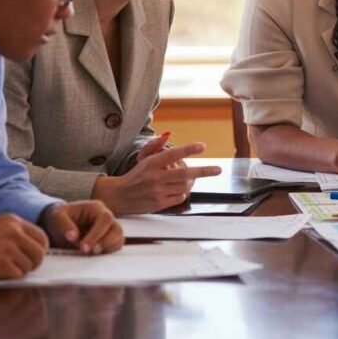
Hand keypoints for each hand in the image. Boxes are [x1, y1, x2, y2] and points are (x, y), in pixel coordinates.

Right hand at [0, 214, 48, 279]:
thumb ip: (17, 234)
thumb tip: (36, 249)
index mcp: (14, 222)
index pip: (41, 236)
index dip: (41, 249)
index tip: (35, 256)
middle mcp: (14, 232)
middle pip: (39, 251)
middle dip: (35, 262)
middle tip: (26, 267)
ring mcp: (9, 247)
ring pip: (29, 264)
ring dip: (21, 270)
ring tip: (7, 269)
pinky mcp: (2, 262)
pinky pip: (19, 274)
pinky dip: (12, 277)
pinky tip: (1, 273)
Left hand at [39, 201, 123, 254]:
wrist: (59, 226)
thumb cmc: (59, 218)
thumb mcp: (56, 217)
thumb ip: (63, 225)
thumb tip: (73, 236)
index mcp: (96, 208)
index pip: (105, 219)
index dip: (97, 234)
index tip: (83, 247)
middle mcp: (106, 218)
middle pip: (116, 229)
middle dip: (105, 243)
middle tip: (90, 252)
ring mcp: (109, 229)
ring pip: (118, 239)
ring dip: (107, 249)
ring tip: (91, 255)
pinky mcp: (108, 240)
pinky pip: (115, 247)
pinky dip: (107, 253)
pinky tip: (94, 257)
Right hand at [92, 142, 220, 213]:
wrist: (119, 196)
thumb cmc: (135, 176)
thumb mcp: (143, 159)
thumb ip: (155, 146)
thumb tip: (167, 134)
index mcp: (151, 163)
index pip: (173, 154)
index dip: (189, 149)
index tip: (202, 146)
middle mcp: (155, 177)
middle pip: (185, 174)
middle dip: (204, 171)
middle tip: (218, 169)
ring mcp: (158, 192)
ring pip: (184, 187)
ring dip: (190, 183)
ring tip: (188, 180)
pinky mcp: (159, 204)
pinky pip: (180, 198)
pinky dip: (182, 194)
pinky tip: (177, 190)